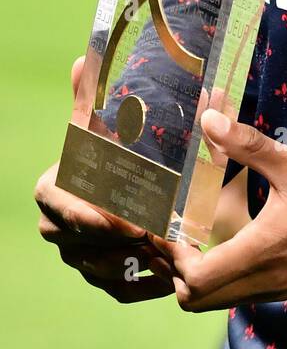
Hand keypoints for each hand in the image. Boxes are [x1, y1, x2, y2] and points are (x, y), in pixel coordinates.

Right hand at [34, 57, 175, 301]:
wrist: (136, 177)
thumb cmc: (116, 144)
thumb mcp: (107, 119)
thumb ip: (94, 93)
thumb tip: (83, 58)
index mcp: (54, 186)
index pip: (56, 205)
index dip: (86, 216)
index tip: (125, 220)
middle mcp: (58, 225)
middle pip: (78, 242)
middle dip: (116, 243)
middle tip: (156, 237)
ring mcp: (77, 254)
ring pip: (98, 268)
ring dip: (132, 263)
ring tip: (169, 254)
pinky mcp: (100, 275)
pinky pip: (115, 290)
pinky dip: (141, 287)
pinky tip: (168, 278)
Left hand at [154, 110, 286, 311]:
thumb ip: (249, 145)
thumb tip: (208, 119)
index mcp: (261, 251)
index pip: (195, 280)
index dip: (171, 257)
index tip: (169, 226)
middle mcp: (262, 281)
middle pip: (196, 301)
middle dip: (175, 272)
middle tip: (176, 233)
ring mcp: (275, 290)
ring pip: (217, 300)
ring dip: (197, 276)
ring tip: (196, 234)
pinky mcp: (286, 289)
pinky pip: (239, 293)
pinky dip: (222, 277)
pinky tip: (228, 240)